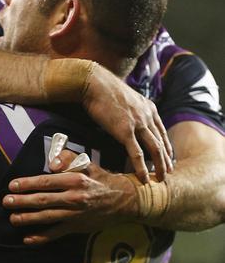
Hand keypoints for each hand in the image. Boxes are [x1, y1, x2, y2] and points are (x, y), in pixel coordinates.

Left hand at [4, 150, 138, 244]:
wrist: (125, 200)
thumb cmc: (101, 179)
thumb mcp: (87, 163)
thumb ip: (68, 158)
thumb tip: (52, 162)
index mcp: (75, 180)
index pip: (46, 182)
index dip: (28, 184)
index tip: (12, 186)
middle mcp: (74, 198)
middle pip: (43, 200)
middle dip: (23, 202)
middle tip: (6, 202)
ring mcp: (75, 214)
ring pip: (47, 218)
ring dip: (28, 219)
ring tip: (13, 218)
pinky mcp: (78, 227)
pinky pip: (57, 233)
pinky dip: (42, 237)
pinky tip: (28, 239)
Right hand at [83, 65, 172, 182]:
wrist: (94, 83)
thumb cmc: (103, 89)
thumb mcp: (125, 97)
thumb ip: (130, 108)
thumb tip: (126, 115)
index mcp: (148, 107)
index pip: (161, 131)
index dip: (166, 146)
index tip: (167, 156)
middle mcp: (147, 116)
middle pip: (162, 142)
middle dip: (166, 159)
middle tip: (168, 172)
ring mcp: (138, 124)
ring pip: (155, 149)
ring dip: (159, 166)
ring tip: (161, 178)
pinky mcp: (125, 131)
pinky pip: (137, 154)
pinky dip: (141, 168)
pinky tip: (143, 178)